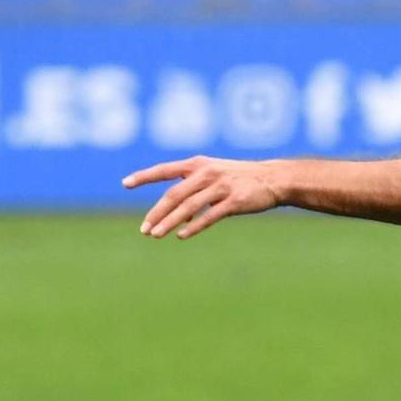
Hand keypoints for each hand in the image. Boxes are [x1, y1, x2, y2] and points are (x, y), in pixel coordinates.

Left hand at [123, 155, 280, 238]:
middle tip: (143, 229)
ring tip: (155, 235)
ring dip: (169, 222)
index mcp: (198, 164)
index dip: (144, 176)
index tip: (125, 183)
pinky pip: (209, 216)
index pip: (165, 170)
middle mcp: (206, 173)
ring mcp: (220, 187)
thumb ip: (194, 191)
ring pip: (188, 207)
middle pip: (174, 194)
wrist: (274, 179)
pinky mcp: (234, 201)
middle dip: (156, 213)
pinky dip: (194, 226)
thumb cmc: (241, 179)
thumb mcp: (215, 177)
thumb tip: (179, 218)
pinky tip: (180, 235)